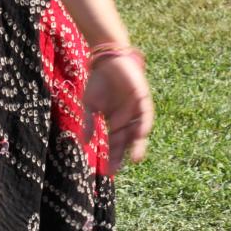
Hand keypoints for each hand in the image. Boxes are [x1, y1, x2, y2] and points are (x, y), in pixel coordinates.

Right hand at [82, 54, 152, 175]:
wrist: (107, 59)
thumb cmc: (98, 82)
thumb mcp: (90, 104)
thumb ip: (90, 122)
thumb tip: (85, 142)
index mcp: (115, 121)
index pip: (114, 143)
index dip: (112, 156)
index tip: (107, 171)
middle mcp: (127, 118)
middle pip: (127, 140)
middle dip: (123, 154)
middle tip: (118, 168)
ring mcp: (135, 109)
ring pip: (138, 130)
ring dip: (138, 143)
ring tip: (135, 158)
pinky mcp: (143, 98)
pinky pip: (146, 114)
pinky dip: (143, 123)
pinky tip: (141, 133)